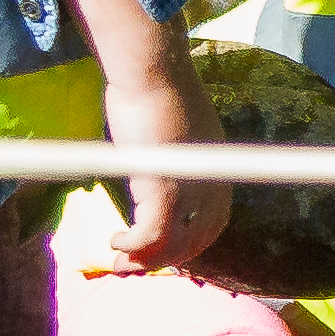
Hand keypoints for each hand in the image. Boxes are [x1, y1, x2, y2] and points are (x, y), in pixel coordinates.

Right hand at [89, 46, 229, 274]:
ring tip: (122, 263)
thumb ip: (173, 155)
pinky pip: (152, 234)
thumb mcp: (174, 131)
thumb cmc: (156, 91)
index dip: (188, 244)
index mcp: (218, 169)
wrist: (153, 68)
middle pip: (196, 238)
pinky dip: (134, 247)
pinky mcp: (163, 187)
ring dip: (146, 260)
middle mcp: (212, 181)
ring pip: (174, 243)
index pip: (213, 221)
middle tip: (133, 266)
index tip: (161, 252)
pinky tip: (117, 243)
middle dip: (164, 259)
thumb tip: (155, 164)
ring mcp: (189, 186)